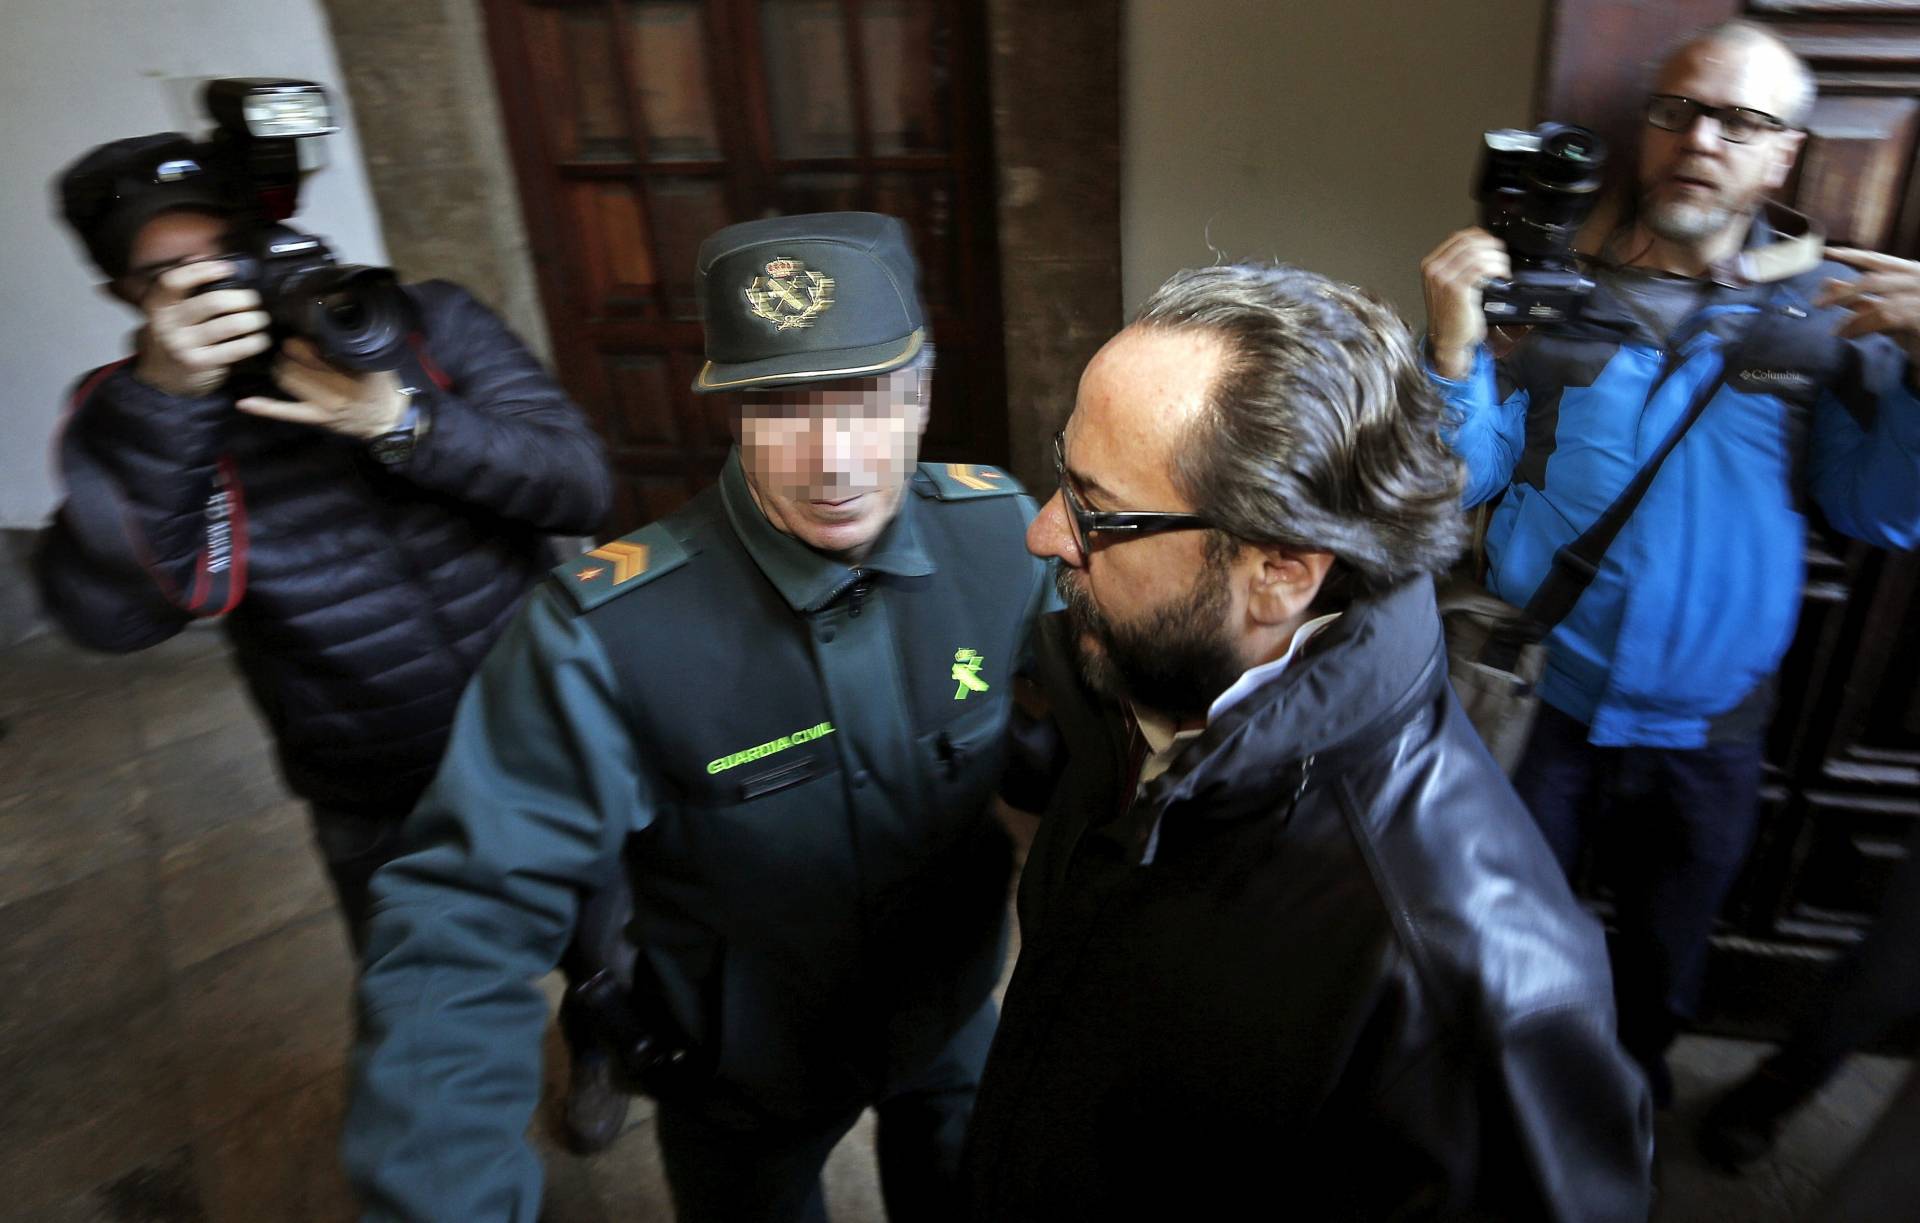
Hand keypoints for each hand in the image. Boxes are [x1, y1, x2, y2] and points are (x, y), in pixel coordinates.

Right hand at [132, 260, 271, 397]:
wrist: (161, 377)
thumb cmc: (175, 335)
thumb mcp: (169, 310)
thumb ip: (184, 285)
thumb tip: (204, 256)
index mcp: (157, 304)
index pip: (174, 281)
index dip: (201, 270)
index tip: (227, 268)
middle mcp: (167, 324)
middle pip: (212, 302)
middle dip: (242, 299)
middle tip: (254, 300)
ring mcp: (183, 345)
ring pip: (229, 325)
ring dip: (253, 320)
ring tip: (261, 318)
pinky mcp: (200, 364)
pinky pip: (235, 349)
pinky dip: (254, 342)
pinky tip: (260, 339)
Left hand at [235, 338, 409, 440]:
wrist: (388, 421)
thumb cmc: (383, 389)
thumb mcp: (376, 363)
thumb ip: (355, 349)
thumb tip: (331, 329)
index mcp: (348, 371)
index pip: (312, 351)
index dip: (300, 343)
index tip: (299, 338)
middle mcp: (332, 387)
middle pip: (294, 363)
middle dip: (288, 353)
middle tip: (289, 349)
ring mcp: (320, 404)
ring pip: (285, 379)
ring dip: (280, 368)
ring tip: (283, 363)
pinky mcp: (314, 417)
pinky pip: (285, 412)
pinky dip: (264, 407)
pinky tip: (244, 402)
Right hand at [1420, 227, 1511, 379]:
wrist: (1449, 339)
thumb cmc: (1452, 315)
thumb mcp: (1449, 285)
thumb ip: (1458, 266)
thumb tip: (1480, 247)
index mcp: (1431, 265)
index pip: (1458, 238)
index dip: (1481, 236)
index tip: (1493, 242)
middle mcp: (1434, 270)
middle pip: (1468, 243)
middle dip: (1490, 245)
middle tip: (1501, 254)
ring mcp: (1443, 279)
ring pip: (1476, 254)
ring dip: (1495, 258)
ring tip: (1503, 267)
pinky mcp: (1456, 289)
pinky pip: (1480, 268)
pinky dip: (1495, 268)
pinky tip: (1501, 275)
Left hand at [1820, 248, 1919, 369]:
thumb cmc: (1914, 328)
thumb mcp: (1887, 310)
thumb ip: (1863, 298)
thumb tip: (1828, 283)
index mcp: (1910, 271)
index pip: (1875, 260)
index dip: (1848, 255)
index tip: (1823, 252)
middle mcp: (1917, 279)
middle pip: (1872, 280)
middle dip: (1843, 292)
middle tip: (1817, 304)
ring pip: (1876, 302)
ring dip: (1851, 318)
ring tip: (1835, 331)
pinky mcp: (1919, 315)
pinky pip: (1884, 318)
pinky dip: (1861, 327)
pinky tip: (1848, 335)